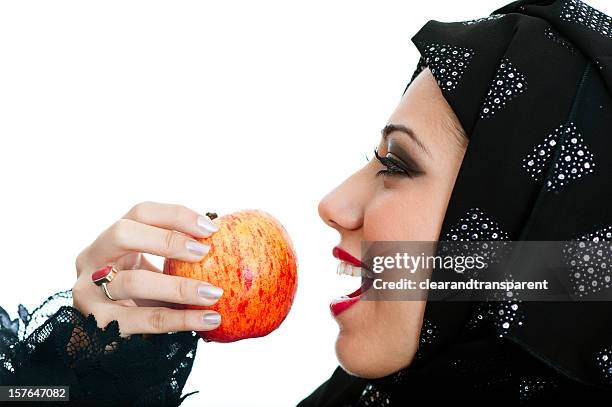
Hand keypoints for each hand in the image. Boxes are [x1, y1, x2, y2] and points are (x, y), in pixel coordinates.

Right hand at [72, 201, 222, 336]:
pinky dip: (180, 320)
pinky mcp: (97, 323)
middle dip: (167, 240)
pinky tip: (207, 320)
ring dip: (179, 287)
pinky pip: (143, 320)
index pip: (141, 213)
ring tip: (213, 293)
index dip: (176, 216)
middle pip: (123, 233)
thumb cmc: (137, 298)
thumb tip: (219, 240)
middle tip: (204, 253)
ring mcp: (88, 290)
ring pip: (133, 282)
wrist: (102, 341)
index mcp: (110, 239)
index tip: (211, 229)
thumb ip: (173, 257)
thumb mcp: (150, 270)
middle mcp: (92, 258)